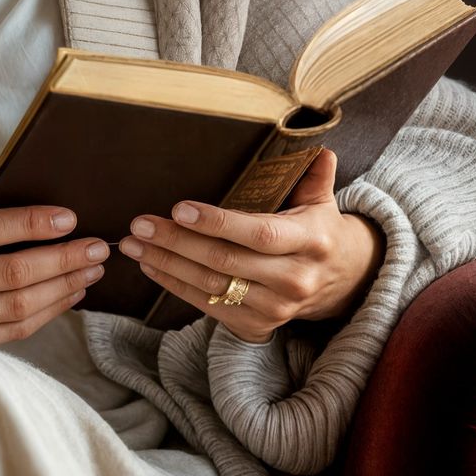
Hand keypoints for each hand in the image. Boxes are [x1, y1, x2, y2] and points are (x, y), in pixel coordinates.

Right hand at [0, 163, 109, 344]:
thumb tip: (9, 164)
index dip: (32, 223)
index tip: (69, 217)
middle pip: (12, 272)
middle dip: (63, 259)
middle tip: (98, 246)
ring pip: (17, 307)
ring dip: (62, 288)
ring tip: (91, 270)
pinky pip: (9, 333)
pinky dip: (44, 315)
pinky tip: (68, 295)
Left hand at [116, 147, 385, 343]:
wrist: (342, 283)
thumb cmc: (320, 230)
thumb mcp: (322, 201)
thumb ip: (315, 174)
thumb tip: (319, 149)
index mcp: (310, 242)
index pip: (259, 233)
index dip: (217, 223)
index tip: (178, 208)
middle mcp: (295, 279)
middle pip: (226, 261)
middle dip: (176, 242)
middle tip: (139, 224)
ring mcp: (277, 309)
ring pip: (212, 286)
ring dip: (167, 264)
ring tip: (133, 243)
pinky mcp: (258, 327)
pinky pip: (209, 306)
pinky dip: (175, 286)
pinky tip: (150, 265)